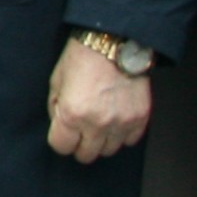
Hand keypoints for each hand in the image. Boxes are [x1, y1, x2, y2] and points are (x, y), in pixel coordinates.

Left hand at [46, 34, 152, 164]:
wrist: (115, 41)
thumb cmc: (83, 57)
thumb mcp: (57, 81)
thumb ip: (56, 108)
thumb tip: (60, 125)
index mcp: (72, 114)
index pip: (61, 147)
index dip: (60, 140)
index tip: (63, 132)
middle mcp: (97, 124)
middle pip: (86, 155)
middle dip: (80, 144)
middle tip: (81, 130)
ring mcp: (121, 123)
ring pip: (109, 151)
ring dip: (102, 141)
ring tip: (100, 122)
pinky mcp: (140, 119)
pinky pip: (129, 141)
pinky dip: (122, 134)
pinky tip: (116, 119)